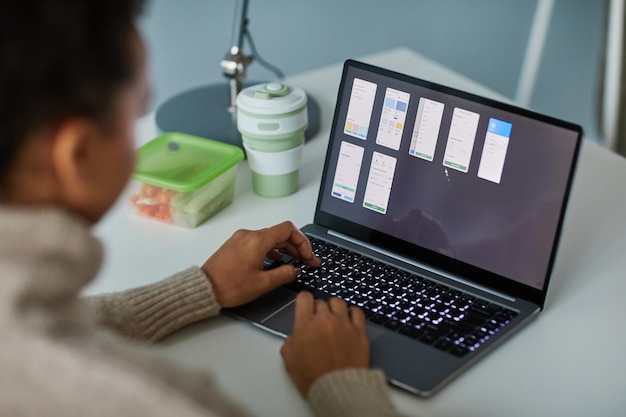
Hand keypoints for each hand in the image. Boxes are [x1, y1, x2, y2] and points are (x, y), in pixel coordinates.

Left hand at [202, 221, 319, 307]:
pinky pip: (258, 242)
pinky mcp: (234, 245)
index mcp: (258, 241)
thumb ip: (284, 274)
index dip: (303, 242)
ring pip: (269, 238)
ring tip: (294, 261)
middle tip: (307, 261)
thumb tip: (295, 269)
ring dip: (284, 248)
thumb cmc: (229, 286)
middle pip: (280, 234)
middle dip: (296, 247)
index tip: (308, 256)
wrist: (203, 289)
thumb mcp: (262, 284)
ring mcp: (240, 239)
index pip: (288, 230)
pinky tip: (275, 260)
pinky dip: (271, 249)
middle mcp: (249, 235)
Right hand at [280, 292, 369, 396]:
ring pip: (338, 303)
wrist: (337, 388)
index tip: (305, 306)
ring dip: (334, 308)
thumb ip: (289, 344)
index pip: (304, 298)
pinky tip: (349, 319)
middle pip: (321, 302)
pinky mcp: (359, 331)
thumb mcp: (290, 361)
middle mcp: (325, 319)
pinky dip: (352, 313)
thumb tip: (292, 339)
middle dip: (318, 310)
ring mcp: (344, 324)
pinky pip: (357, 312)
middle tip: (318, 322)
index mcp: (305, 324)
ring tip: (334, 318)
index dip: (304, 301)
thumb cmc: (313, 377)